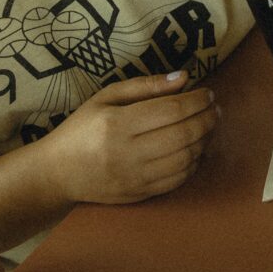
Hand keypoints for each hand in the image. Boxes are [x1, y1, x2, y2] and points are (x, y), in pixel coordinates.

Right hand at [41, 72, 218, 204]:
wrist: (57, 172)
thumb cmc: (84, 128)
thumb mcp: (106, 98)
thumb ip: (146, 86)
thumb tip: (184, 77)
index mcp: (117, 124)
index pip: (171, 110)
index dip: (197, 101)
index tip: (209, 93)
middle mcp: (126, 153)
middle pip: (183, 134)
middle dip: (207, 119)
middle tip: (215, 109)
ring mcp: (134, 177)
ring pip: (185, 158)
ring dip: (205, 140)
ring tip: (208, 126)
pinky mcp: (139, 194)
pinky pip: (178, 179)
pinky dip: (194, 163)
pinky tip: (196, 149)